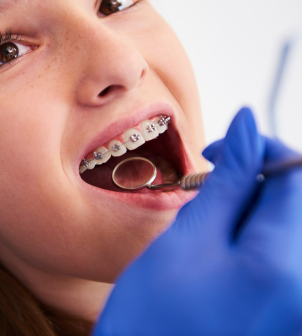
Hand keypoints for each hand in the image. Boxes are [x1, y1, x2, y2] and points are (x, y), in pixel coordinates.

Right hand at [93, 108, 301, 335]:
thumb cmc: (152, 314)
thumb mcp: (189, 236)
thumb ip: (228, 179)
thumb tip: (247, 124)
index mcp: (283, 266)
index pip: (294, 175)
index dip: (258, 148)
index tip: (219, 149)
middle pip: (291, 200)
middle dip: (250, 181)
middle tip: (207, 187)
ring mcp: (293, 302)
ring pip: (281, 223)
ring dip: (245, 208)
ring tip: (205, 225)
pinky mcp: (282, 308)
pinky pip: (276, 251)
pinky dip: (247, 234)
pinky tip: (216, 245)